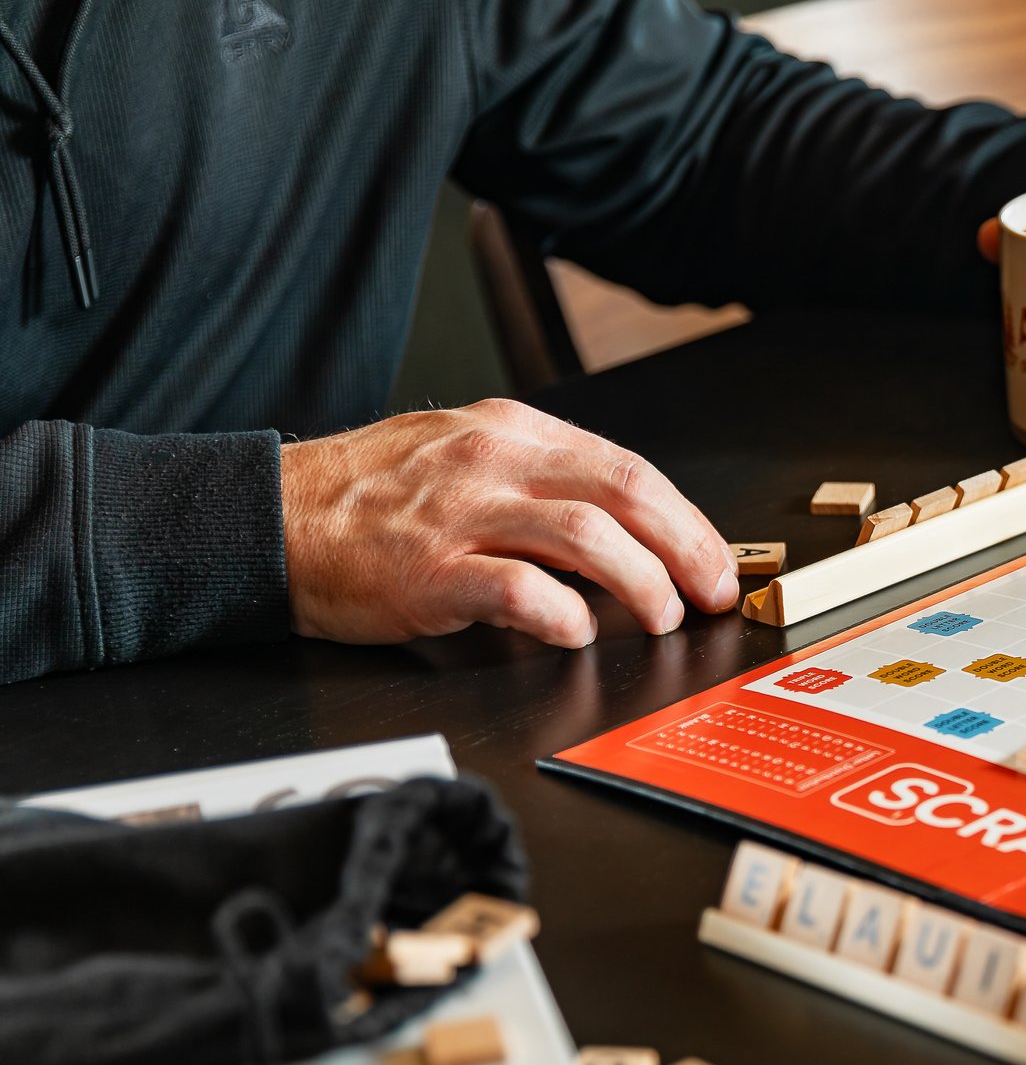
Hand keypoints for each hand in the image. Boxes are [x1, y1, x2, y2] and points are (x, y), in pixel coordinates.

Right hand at [281, 400, 736, 647]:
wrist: (272, 517)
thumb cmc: (371, 500)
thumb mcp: (465, 459)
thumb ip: (542, 485)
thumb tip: (626, 534)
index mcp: (513, 432)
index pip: (628, 468)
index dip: (686, 520)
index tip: (714, 561)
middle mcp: (494, 461)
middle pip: (625, 492)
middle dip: (686, 549)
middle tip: (712, 594)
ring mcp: (461, 514)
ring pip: (587, 537)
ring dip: (641, 584)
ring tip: (661, 618)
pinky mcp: (429, 571)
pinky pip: (518, 590)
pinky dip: (563, 616)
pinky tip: (578, 633)